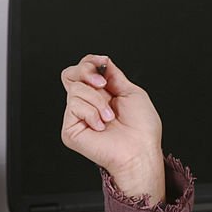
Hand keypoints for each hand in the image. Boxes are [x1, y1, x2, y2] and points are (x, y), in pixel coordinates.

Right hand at [60, 54, 164, 201]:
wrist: (140, 150)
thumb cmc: (142, 129)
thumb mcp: (131, 92)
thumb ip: (114, 76)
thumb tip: (103, 63)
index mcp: (101, 95)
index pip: (83, 71)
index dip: (89, 62)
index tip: (103, 61)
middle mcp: (87, 104)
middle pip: (70, 74)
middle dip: (86, 71)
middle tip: (102, 83)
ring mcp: (77, 117)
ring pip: (76, 89)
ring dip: (98, 101)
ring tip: (109, 117)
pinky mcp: (70, 129)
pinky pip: (74, 106)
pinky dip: (92, 113)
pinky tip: (101, 126)